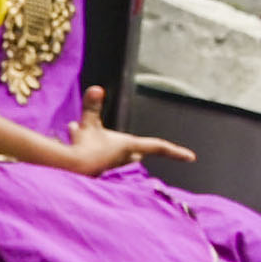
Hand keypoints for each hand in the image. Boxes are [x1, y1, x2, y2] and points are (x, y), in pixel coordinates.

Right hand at [61, 87, 195, 178]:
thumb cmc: (85, 146)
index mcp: (129, 146)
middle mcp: (123, 158)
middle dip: (136, 150)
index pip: (158, 146)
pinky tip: (72, 136)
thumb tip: (96, 89)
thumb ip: (92, 106)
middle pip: (136, 154)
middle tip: (140, 152)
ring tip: (90, 132)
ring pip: (114, 155)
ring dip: (105, 145)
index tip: (191, 158)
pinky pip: (97, 158)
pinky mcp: (97, 172)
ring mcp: (110, 167)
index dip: (176, 151)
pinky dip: (88, 148)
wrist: (69, 169)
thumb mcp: (87, 123)